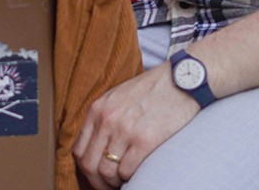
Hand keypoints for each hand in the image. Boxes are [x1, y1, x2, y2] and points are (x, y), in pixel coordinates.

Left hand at [74, 63, 198, 187]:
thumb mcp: (117, 97)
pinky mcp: (144, 140)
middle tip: (109, 186)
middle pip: (88, 165)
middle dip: (97, 182)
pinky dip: (129, 179)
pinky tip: (136, 174)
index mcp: (97, 109)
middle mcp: (106, 120)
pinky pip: (126, 171)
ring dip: (114, 183)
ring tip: (124, 182)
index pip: (78, 150)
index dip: (86, 169)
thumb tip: (97, 144)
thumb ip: (104, 117)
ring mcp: (124, 130)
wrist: (180, 80)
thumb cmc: (151, 90)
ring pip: (106, 171)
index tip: (97, 176)